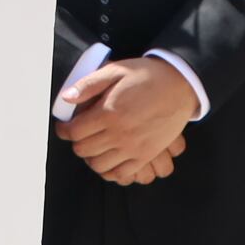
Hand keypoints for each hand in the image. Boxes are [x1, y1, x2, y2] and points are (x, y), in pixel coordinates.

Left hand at [55, 59, 198, 185]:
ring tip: (93, 146)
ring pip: (99, 165)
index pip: (74, 132)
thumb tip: (65, 98)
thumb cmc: (146, 76)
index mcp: (108, 113)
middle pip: (84, 150)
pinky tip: (108, 159)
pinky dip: (110, 171)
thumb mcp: (115, 71)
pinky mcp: (147, 155)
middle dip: (76, 142)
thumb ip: (88, 85)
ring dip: (91, 157)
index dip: (64, 130)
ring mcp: (134, 148)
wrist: (180, 84)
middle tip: (79, 134)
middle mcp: (120, 134)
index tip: (64, 127)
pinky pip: (122, 174)